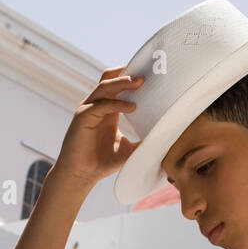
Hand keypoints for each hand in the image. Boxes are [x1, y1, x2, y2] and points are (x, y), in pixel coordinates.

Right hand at [55, 66, 143, 186]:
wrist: (82, 175)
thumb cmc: (103, 162)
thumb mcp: (129, 150)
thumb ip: (143, 141)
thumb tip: (165, 139)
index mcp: (108, 109)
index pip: (118, 85)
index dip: (131, 77)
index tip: (150, 73)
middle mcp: (97, 105)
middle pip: (110, 79)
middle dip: (128, 74)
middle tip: (147, 74)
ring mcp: (88, 109)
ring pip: (105, 87)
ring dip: (122, 83)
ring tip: (140, 82)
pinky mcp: (82, 117)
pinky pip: (101, 105)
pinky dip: (117, 104)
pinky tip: (132, 107)